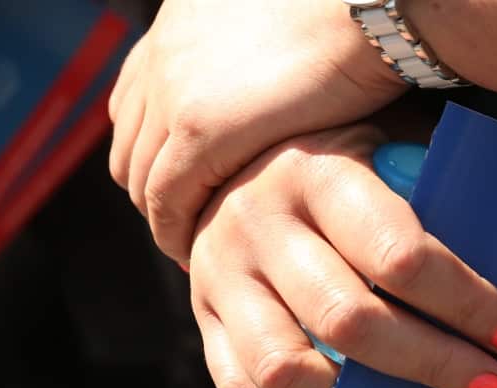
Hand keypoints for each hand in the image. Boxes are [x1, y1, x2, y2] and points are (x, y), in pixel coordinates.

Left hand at [108, 0, 405, 263]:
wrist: (366, 3)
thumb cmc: (349, 16)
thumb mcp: (281, 34)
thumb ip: (254, 64)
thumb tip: (275, 98)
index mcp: (176, 31)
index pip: (137, 107)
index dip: (155, 157)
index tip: (183, 193)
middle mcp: (162, 59)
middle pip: (131, 146)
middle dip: (155, 194)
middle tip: (190, 231)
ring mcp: (173, 93)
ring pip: (142, 179)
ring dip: (165, 219)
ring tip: (198, 249)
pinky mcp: (199, 129)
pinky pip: (167, 199)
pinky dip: (176, 232)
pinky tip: (199, 254)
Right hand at [189, 124, 496, 387]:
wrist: (228, 160)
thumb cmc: (342, 165)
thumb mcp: (388, 148)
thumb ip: (437, 196)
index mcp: (317, 172)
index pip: (399, 253)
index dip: (467, 305)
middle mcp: (258, 223)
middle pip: (349, 320)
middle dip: (435, 365)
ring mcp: (219, 279)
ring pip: (287, 368)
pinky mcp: (204, 325)